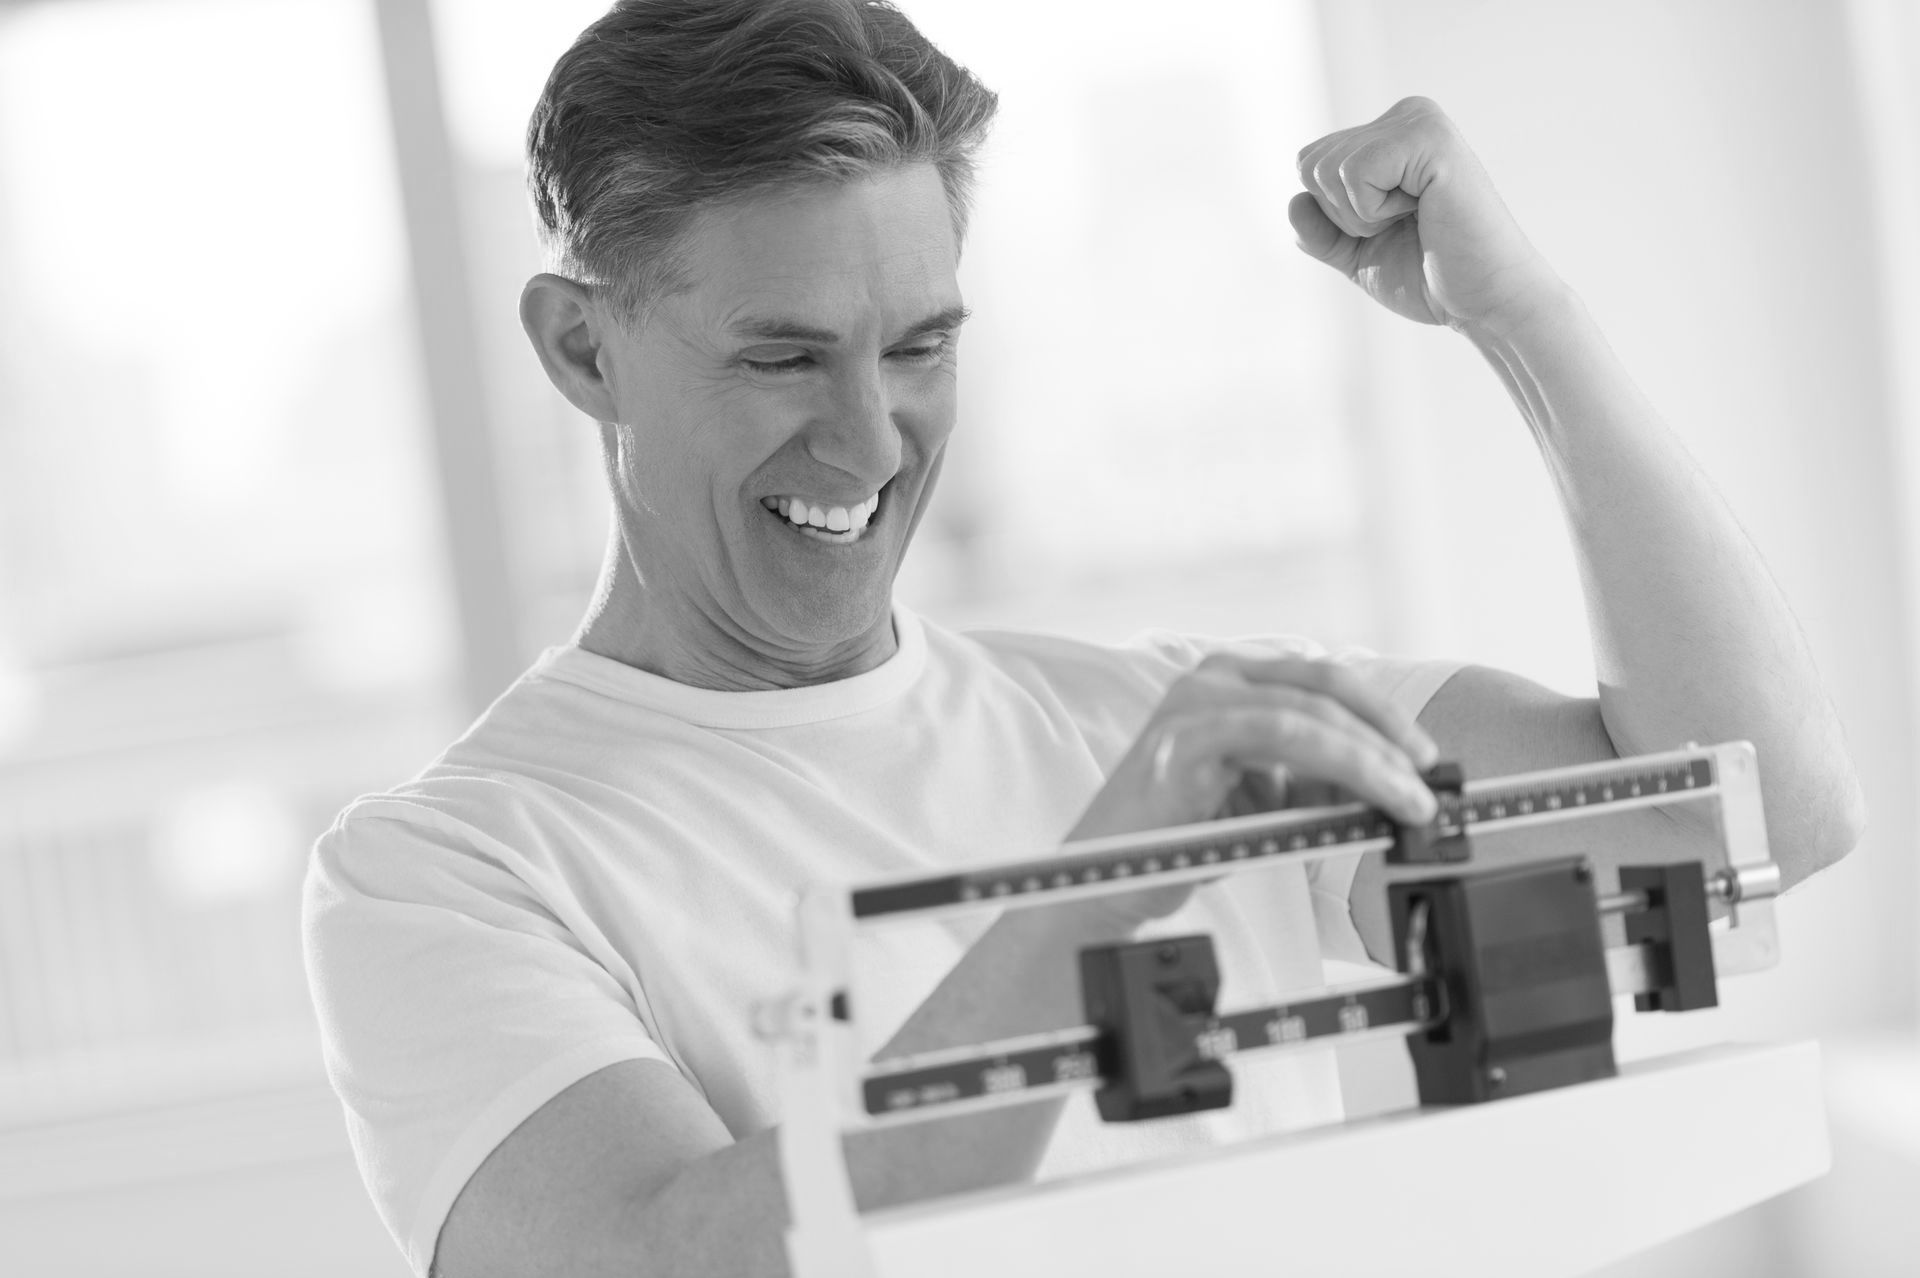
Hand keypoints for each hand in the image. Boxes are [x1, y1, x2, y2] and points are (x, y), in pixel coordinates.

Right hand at [1064, 652, 1441, 924]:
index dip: (1382, 714)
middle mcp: (1209, 679)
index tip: (1425, 757)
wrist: (1106, 883)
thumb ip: (1318, 781)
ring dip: (1373, 760)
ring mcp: (1194, 703)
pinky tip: (1370, 798)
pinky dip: (1339, 767)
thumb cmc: (1182, 841)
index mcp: (1228, 682)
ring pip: (1310, 714)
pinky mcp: (1185, 738)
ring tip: (1409, 801)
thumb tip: (1396, 782)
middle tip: (1429, 781)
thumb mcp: (1266, 800)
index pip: (1322, 681)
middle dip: (1388, 734)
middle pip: (1323, 686)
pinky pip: (1282, 738)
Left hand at [1288, 96, 1564, 337]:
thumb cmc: (1429, 278)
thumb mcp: (1356, 255)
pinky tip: (1422, 211)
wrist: (1483, 303)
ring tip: (1416, 219)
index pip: (1309, 165)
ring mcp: (1419, 120)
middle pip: (1309, 163)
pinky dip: (1374, 211)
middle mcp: (1405, 114)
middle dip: (1342, 215)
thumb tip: (1293, 201)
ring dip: (1360, 216)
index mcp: (1389, 133)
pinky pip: (1353, 173)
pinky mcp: (1429, 137)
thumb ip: (1319, 231)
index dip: (1333, 217)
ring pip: (1325, 169)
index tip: (1390, 227)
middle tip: (1403, 226)